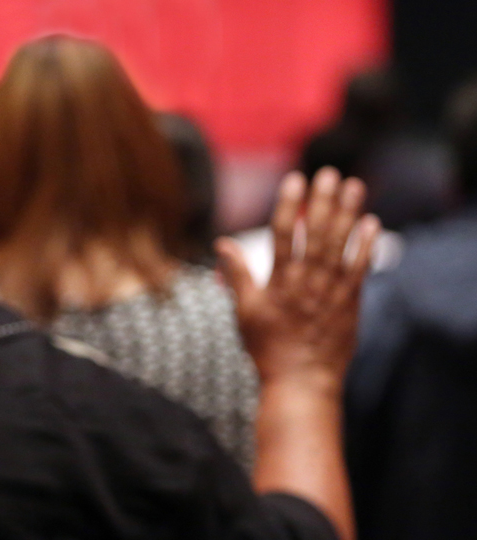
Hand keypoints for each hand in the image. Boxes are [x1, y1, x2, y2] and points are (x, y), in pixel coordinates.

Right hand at [215, 167, 379, 393]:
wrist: (302, 382)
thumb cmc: (267, 348)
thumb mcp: (244, 311)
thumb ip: (237, 274)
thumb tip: (222, 243)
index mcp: (279, 283)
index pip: (284, 235)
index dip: (290, 205)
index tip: (294, 180)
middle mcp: (307, 283)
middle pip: (318, 234)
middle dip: (323, 201)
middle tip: (329, 173)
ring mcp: (331, 292)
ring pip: (341, 246)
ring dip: (348, 214)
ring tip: (353, 185)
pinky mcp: (350, 303)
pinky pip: (360, 269)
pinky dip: (366, 245)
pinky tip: (371, 222)